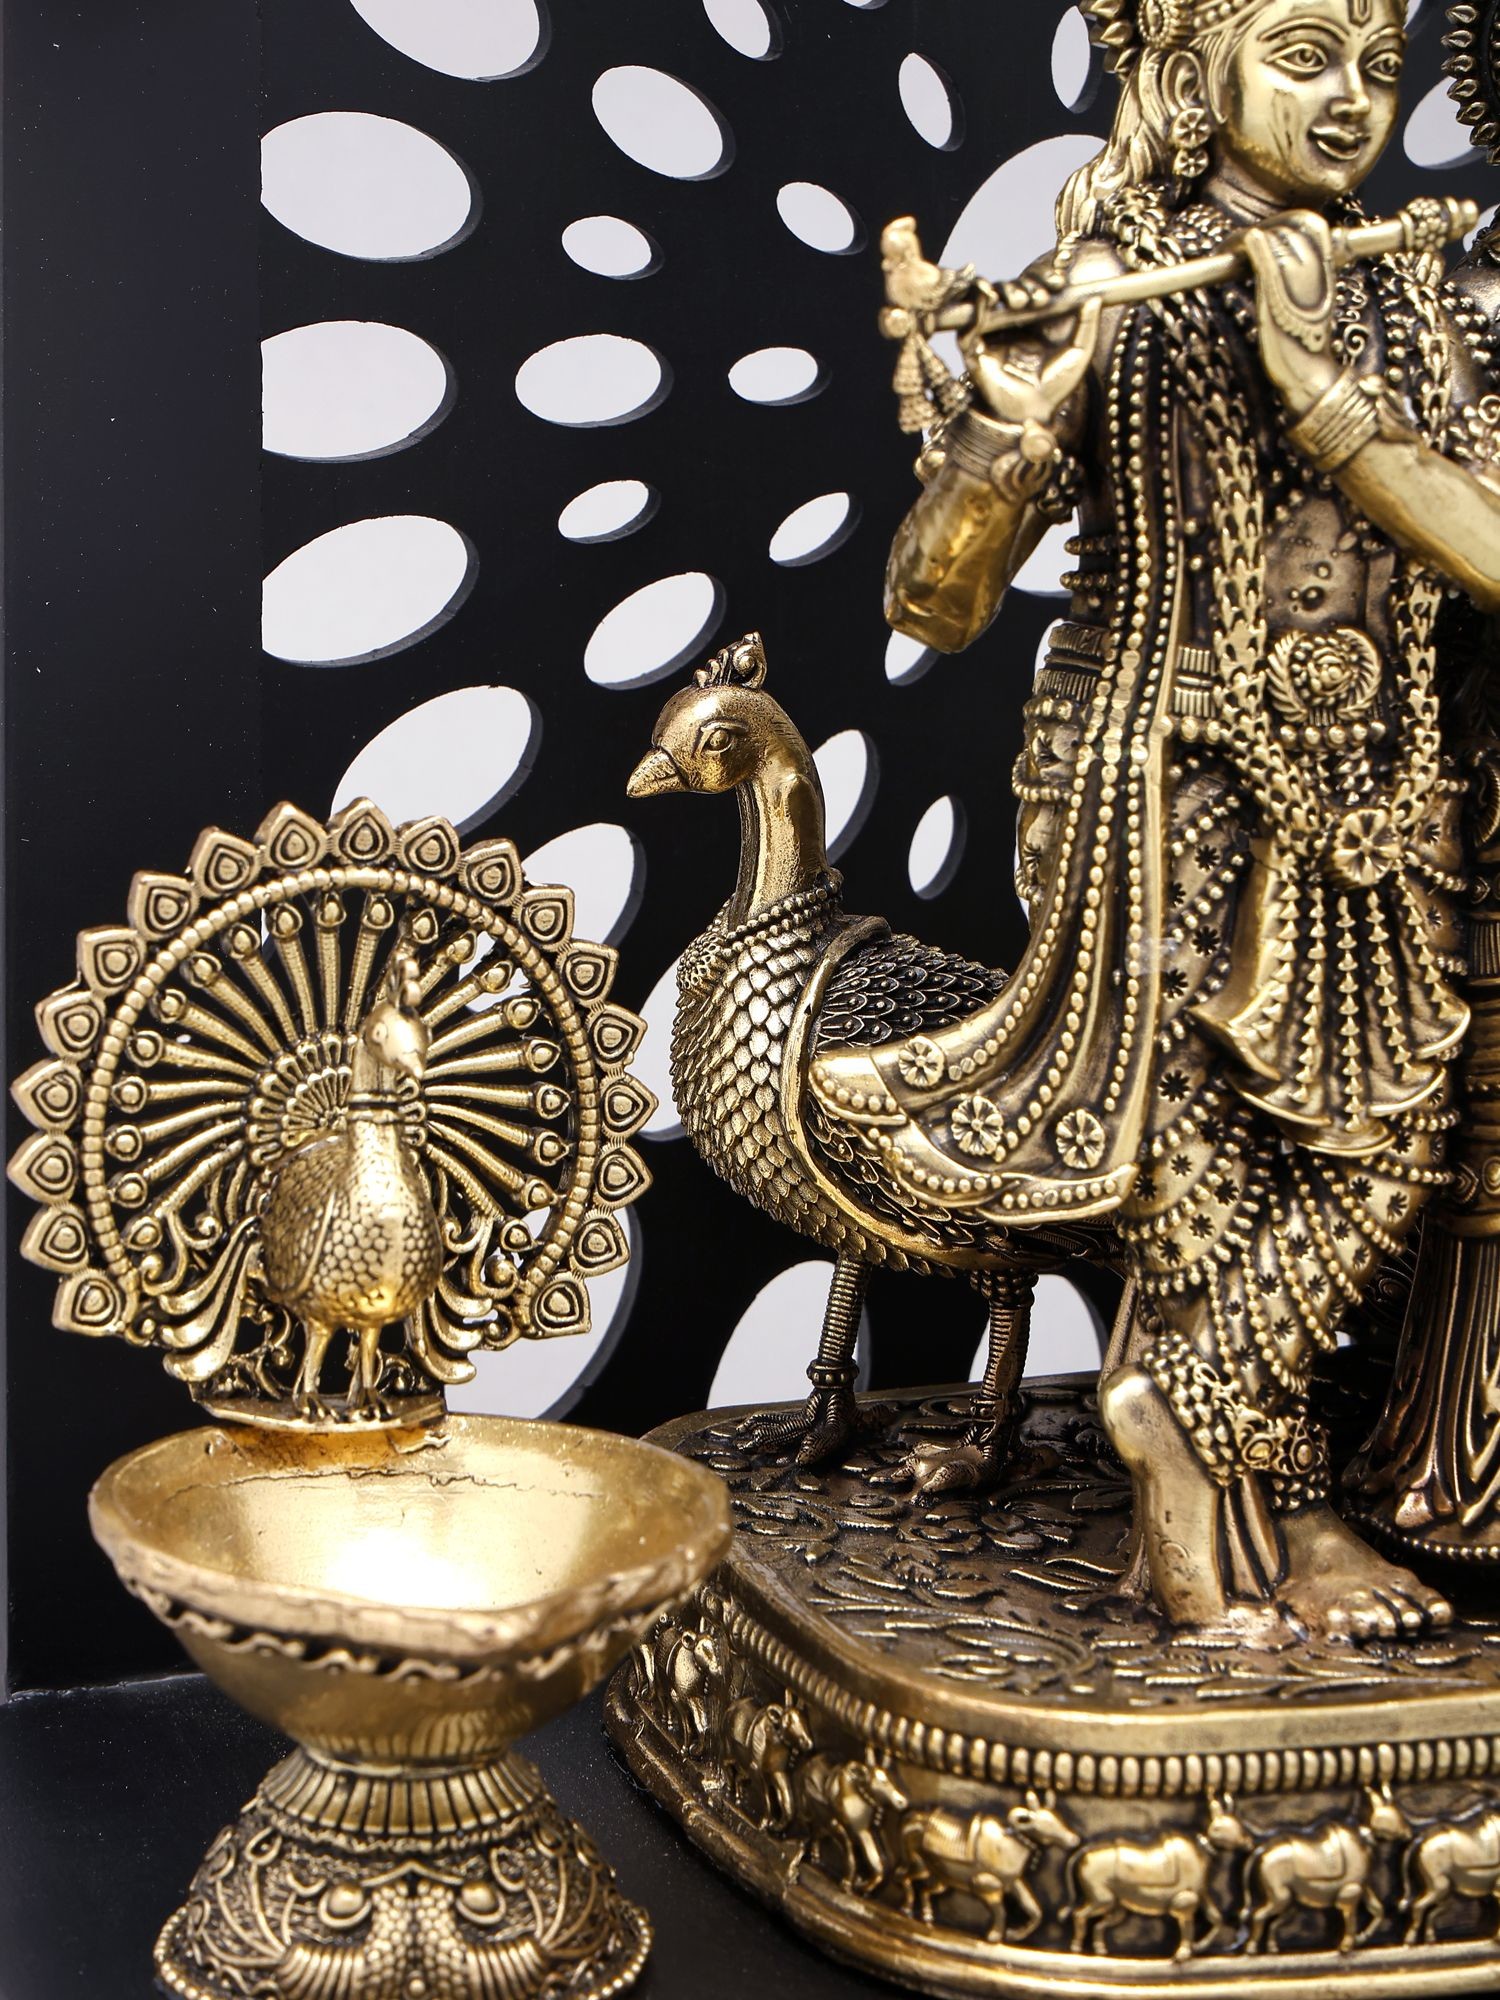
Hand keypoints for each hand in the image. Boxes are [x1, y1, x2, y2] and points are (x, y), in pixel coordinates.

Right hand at [961, 296, 1101, 429]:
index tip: (1057, 284)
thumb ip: (1088, 325)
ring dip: (1002, 290)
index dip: (1041, 279)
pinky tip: (989, 298)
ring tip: (1019, 301)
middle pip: (1008, 290)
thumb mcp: (1079, 352)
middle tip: (1039, 299)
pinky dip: (976, 305)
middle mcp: (1009, 325)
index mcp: (1031, 322)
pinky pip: (968, 321)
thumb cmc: (1056, 388)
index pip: (1031, 287)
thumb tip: (1095, 297)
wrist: (1034, 413)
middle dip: (1024, 286)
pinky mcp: (972, 350)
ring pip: (986, 298)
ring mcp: (989, 335)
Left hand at [1240, 212, 1341, 419]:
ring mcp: (1294, 278)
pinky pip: (1263, 254)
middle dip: (1264, 228)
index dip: (1286, 223)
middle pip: (1290, 226)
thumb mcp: (1311, 306)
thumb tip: (1283, 270)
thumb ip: (1302, 282)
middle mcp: (1314, 268)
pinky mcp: (1274, 291)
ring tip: (1229, 250)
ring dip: (1246, 239)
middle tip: (1237, 243)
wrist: (1307, 374)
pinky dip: (1248, 244)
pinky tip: (1239, 245)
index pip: (1310, 224)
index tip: (1263, 234)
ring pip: (1275, 237)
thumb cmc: (1302, 347)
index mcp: (1326, 269)